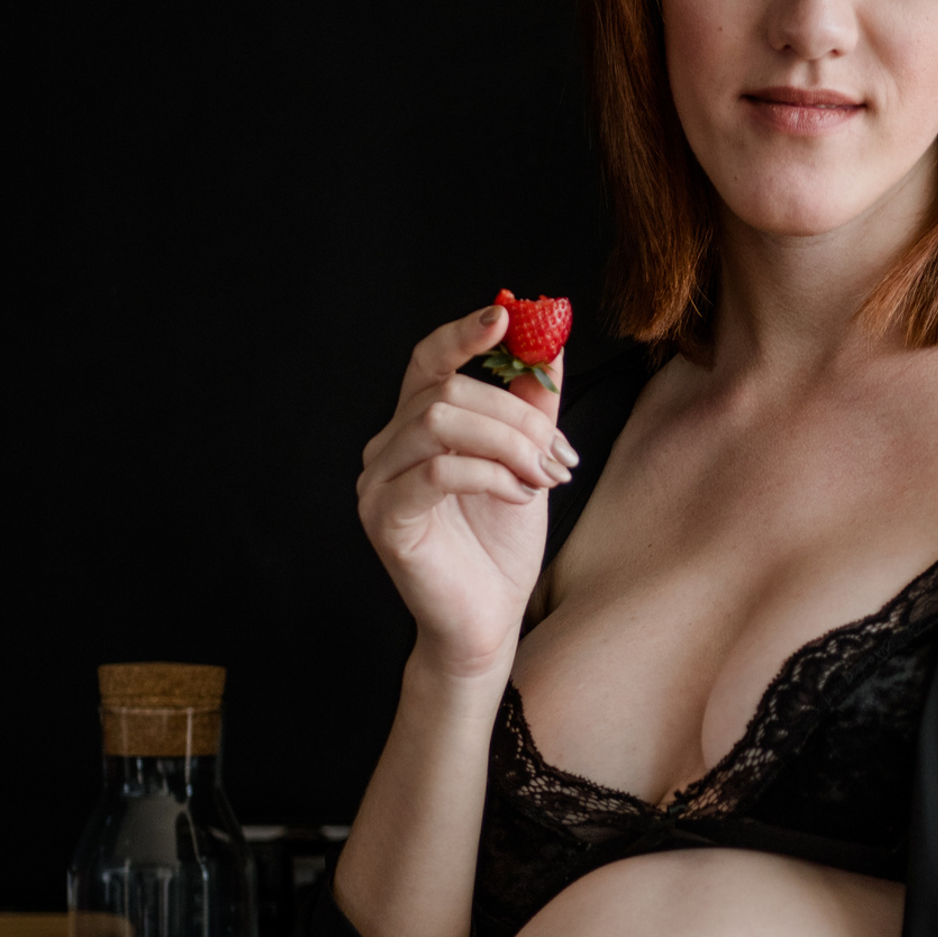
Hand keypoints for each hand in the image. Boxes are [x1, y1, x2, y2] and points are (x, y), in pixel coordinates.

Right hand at [355, 302, 576, 676]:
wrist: (488, 621)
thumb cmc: (501, 546)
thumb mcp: (528, 462)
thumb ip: (533, 403)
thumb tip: (551, 337)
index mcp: (416, 426)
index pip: (429, 360)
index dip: (464, 333)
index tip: (506, 315)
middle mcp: (387, 447)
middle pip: (448, 391)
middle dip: (517, 416)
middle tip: (559, 454)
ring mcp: (378, 482)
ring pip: (441, 422)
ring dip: (508, 444)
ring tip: (541, 478)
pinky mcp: (385, 517)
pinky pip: (439, 471)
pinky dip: (490, 475)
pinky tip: (518, 496)